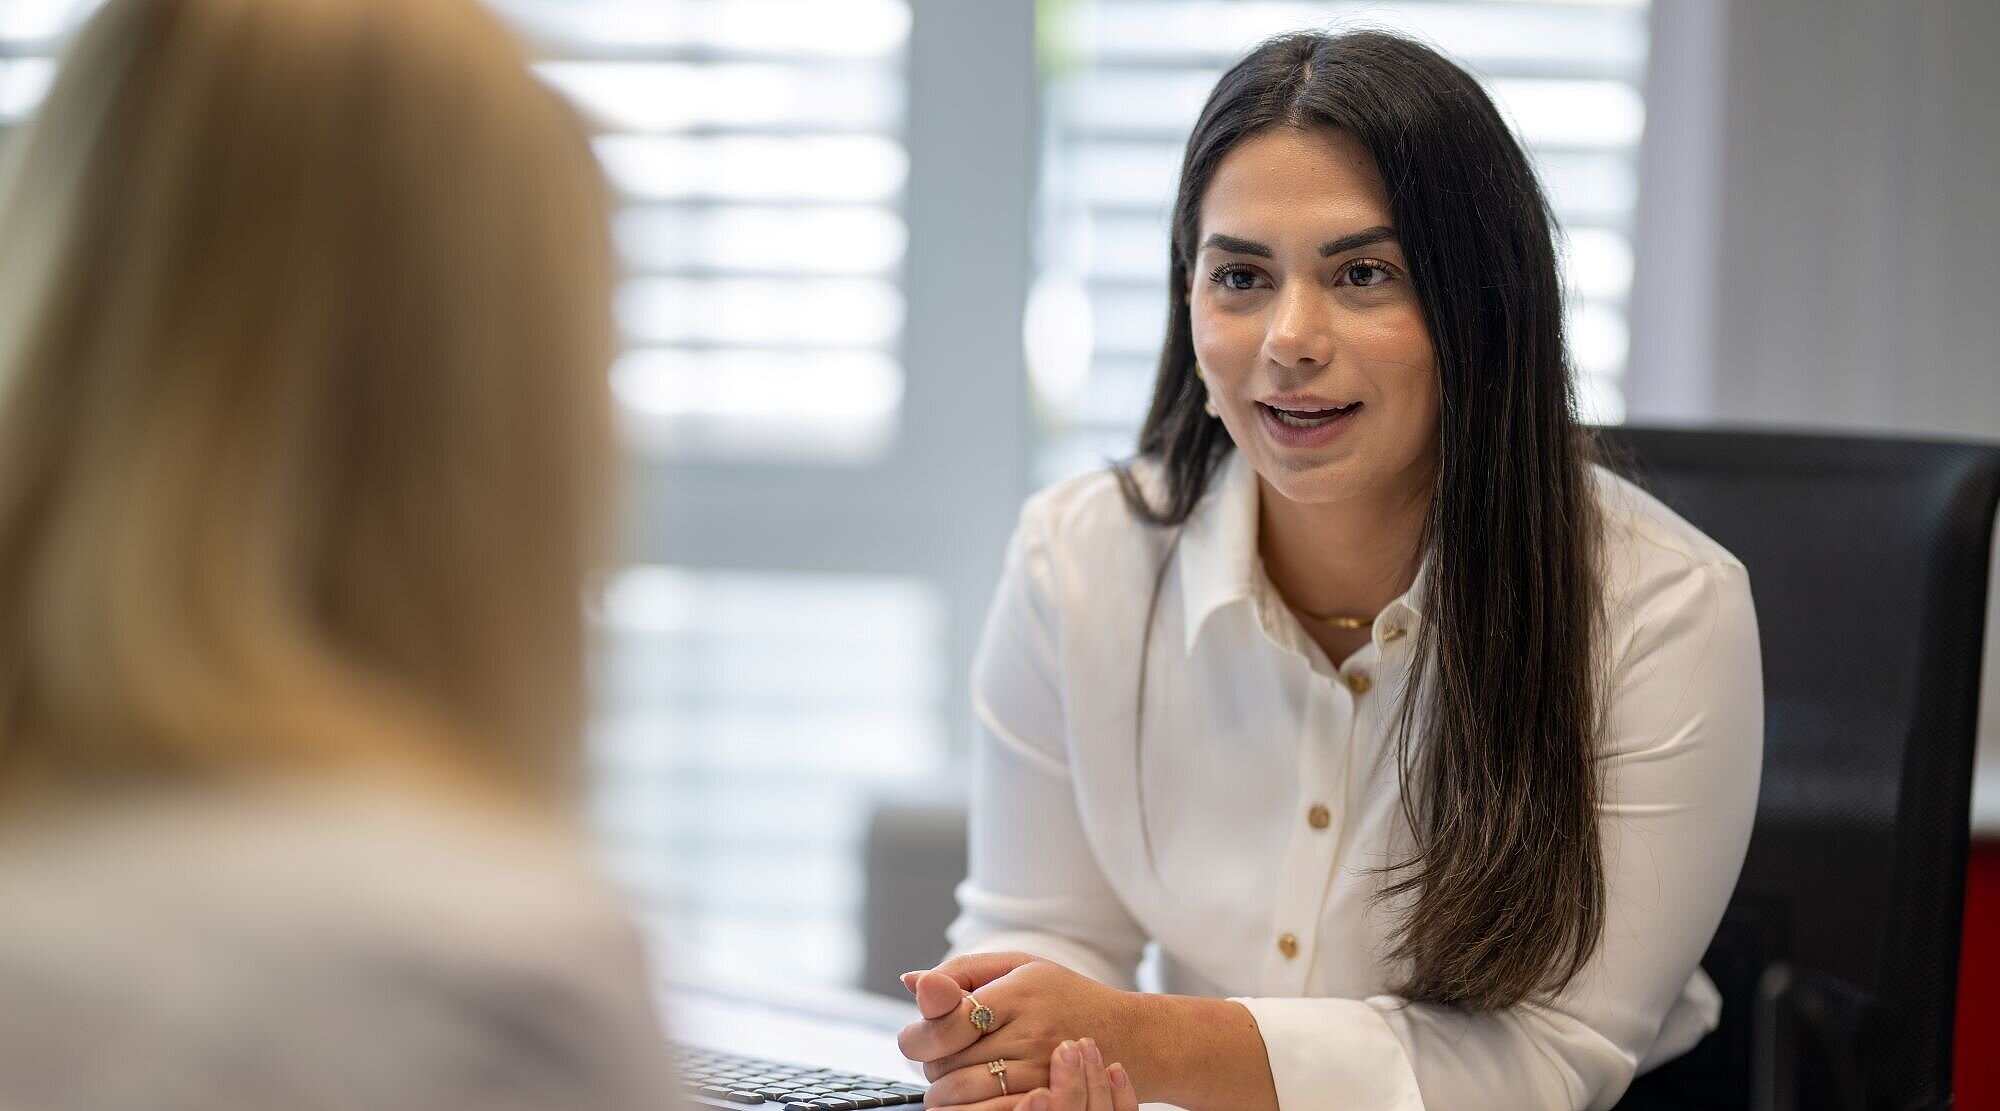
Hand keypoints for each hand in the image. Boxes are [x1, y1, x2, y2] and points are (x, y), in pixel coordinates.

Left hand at [896, 952, 1138, 1103]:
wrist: (1129, 1035)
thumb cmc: (1062, 997)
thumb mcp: (1018, 968)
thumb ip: (961, 973)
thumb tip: (912, 983)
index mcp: (1019, 993)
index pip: (948, 1023)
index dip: (921, 1035)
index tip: (920, 1038)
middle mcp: (1032, 1034)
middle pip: (948, 1063)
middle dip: (933, 1064)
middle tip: (948, 1056)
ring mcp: (1043, 1073)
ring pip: (962, 1096)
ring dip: (945, 1093)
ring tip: (956, 1080)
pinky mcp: (1049, 1098)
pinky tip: (971, 1101)